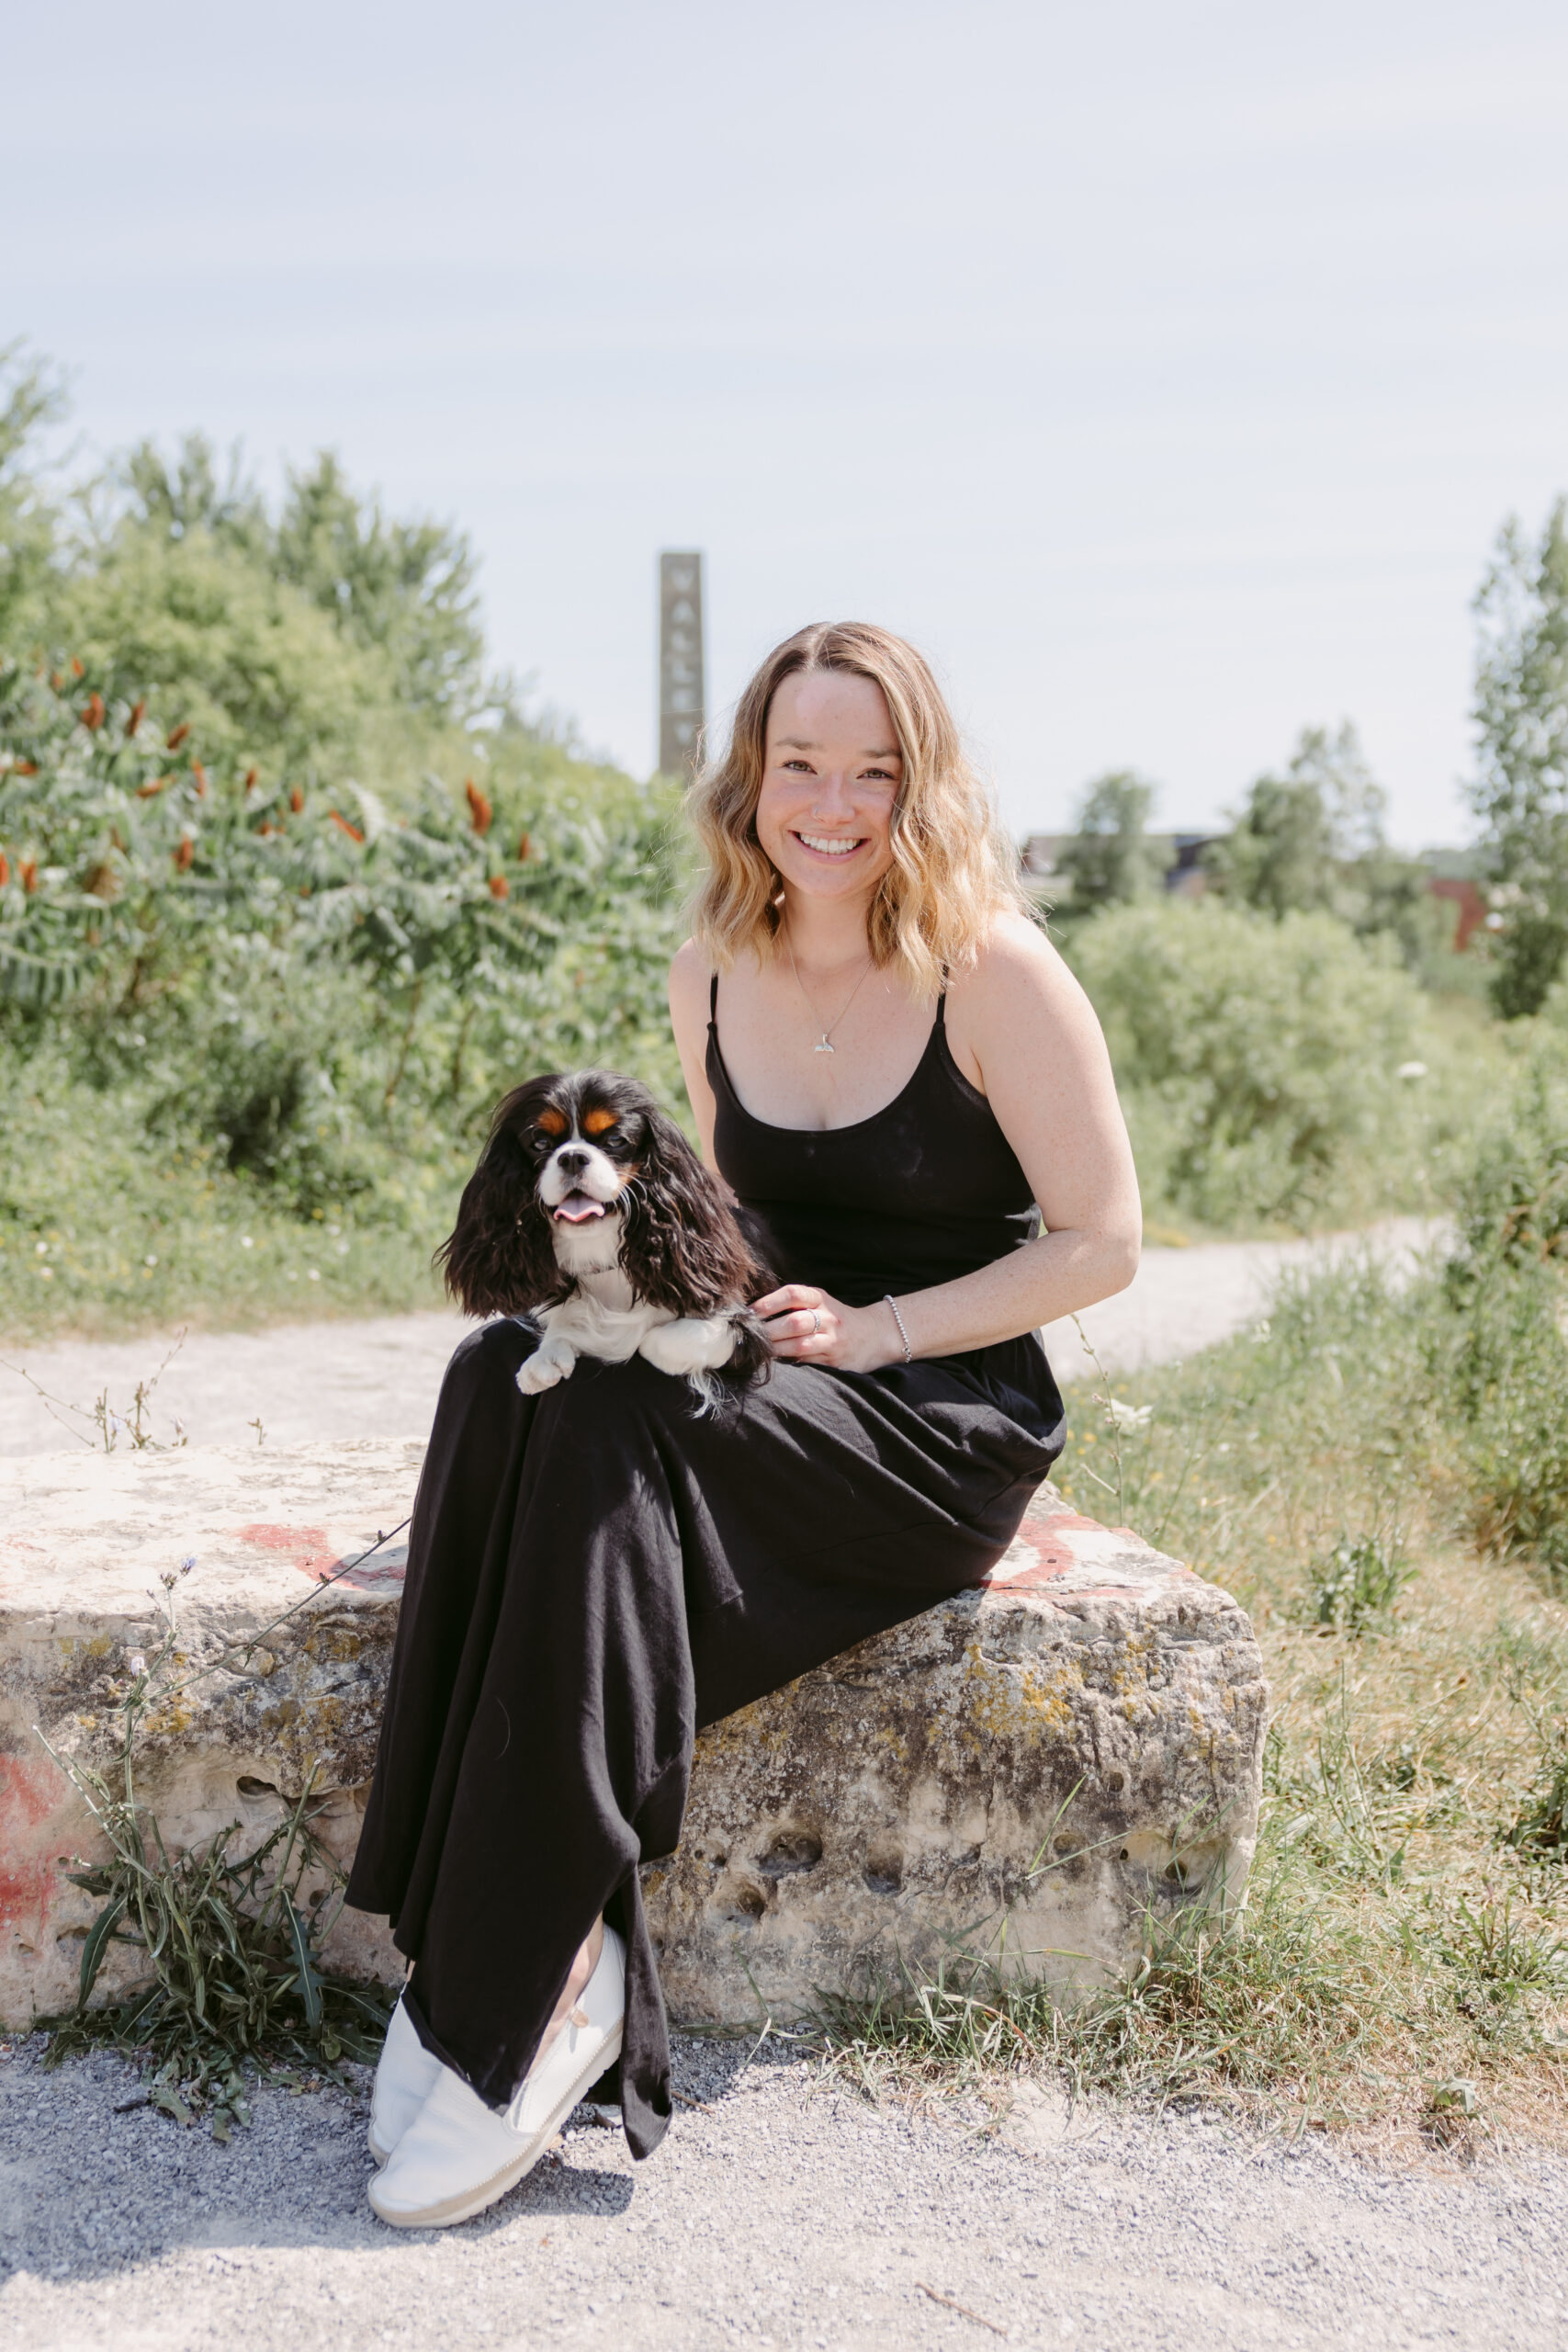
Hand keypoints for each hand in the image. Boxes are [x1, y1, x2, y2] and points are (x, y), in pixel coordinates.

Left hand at [751, 1283, 901, 1372]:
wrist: (875, 1334)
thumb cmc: (836, 1317)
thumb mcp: (820, 1302)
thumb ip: (794, 1304)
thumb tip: (755, 1313)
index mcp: (820, 1298)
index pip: (792, 1294)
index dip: (768, 1303)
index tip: (749, 1312)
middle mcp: (828, 1317)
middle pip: (794, 1321)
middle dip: (767, 1330)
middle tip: (748, 1336)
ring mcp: (833, 1339)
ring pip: (799, 1344)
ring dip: (775, 1349)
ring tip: (758, 1350)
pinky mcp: (834, 1359)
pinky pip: (806, 1360)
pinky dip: (788, 1360)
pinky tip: (775, 1360)